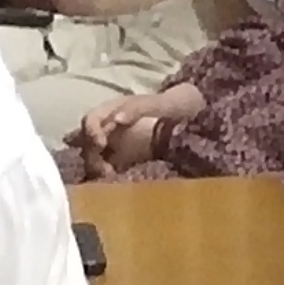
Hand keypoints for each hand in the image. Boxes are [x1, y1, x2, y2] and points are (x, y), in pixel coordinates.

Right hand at [63, 82, 202, 175]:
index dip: (90, 131)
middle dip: (91, 155)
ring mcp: (116, 144)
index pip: (91, 119)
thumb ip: (139, 108)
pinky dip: (105, 176)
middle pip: (87, 140)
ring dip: (96, 167)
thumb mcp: (161, 103)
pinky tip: (114, 181)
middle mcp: (110, 126)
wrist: (195, 120)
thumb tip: (117, 118)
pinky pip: (107, 168)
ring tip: (110, 177)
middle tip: (104, 170)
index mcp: (115, 109)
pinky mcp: (124, 160)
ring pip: (94, 156)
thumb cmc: (178, 105)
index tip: (100, 144)